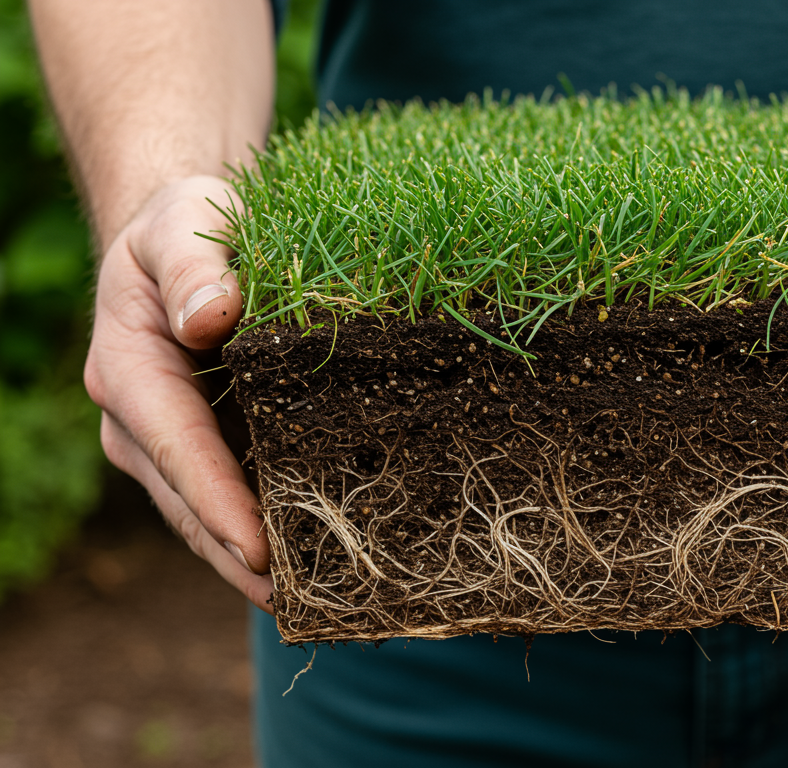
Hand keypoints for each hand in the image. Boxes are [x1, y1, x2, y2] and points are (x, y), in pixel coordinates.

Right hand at [84, 175, 273, 610]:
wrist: (181, 236)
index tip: (259, 550)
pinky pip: (229, 502)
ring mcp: (168, 445)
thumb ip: (195, 268)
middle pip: (191, 505)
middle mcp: (139, 423)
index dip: (219, 503)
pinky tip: (316, 567)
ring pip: (207, 517)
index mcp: (130, 371)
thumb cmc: (185, 224)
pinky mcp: (203, 450)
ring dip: (253, 564)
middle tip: (304, 605)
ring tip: (317, 606)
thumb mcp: (186, 223)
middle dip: (241, 558)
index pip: (179, 448)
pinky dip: (265, 536)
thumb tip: (213, 317)